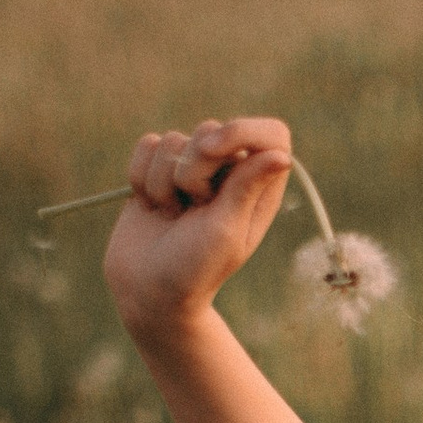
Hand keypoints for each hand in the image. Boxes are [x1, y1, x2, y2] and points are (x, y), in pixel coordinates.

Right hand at [104, 117, 295, 339]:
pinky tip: (151, 207)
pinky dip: (141, 177)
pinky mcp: (158, 170)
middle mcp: (228, 173)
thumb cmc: (194, 269)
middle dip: (192, 168)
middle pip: (211, 130)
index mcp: (259, 188)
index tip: (211, 149)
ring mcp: (192, 169)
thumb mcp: (225, 232)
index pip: (270, 134)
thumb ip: (247, 187)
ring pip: (173, 140)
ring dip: (163, 182)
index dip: (242, 130)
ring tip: (172, 215)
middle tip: (193, 208)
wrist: (147, 292)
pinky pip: (147, 145)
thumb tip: (281, 154)